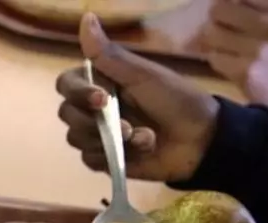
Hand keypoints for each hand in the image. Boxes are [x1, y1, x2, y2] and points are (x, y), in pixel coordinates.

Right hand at [56, 13, 220, 182]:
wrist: (201, 139)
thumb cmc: (175, 100)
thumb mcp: (142, 75)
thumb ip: (108, 54)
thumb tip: (86, 16)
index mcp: (102, 82)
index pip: (67, 84)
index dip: (77, 92)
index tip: (101, 99)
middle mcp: (95, 108)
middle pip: (67, 114)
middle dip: (93, 122)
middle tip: (127, 126)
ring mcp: (99, 134)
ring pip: (76, 138)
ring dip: (109, 140)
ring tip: (143, 139)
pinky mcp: (105, 159)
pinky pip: (89, 160)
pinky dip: (112, 157)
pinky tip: (138, 152)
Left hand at [204, 0, 267, 131]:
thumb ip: (252, 6)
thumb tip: (217, 1)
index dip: (224, 2)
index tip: (226, 13)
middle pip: (218, 11)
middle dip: (214, 22)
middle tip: (219, 33)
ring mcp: (259, 48)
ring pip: (211, 35)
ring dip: (212, 44)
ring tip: (225, 51)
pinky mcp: (247, 70)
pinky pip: (214, 58)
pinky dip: (217, 62)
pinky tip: (229, 66)